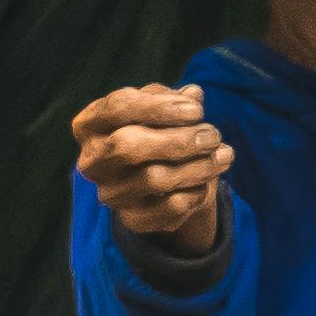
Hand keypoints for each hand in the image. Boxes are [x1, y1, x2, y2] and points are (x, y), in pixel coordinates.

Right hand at [73, 83, 231, 261]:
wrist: (162, 183)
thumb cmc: (157, 132)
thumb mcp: (162, 109)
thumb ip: (173, 99)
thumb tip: (194, 94)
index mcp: (89, 126)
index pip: (117, 108)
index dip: (160, 106)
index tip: (197, 109)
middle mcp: (92, 162)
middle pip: (128, 146)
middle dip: (179, 139)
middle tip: (213, 134)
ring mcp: (111, 194)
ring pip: (154, 179)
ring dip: (199, 164)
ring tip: (225, 153)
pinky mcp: (133, 220)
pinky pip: (170, 207)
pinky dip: (197, 190)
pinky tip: (209, 179)